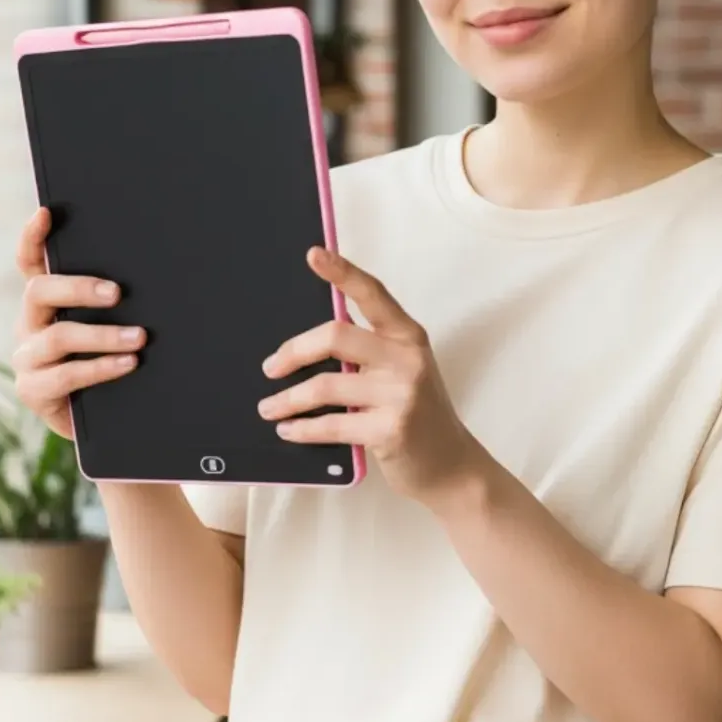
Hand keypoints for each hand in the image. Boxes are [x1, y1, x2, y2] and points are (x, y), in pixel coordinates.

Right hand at [11, 208, 146, 438]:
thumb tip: (161, 275)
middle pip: (39, 292)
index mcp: (46, 305)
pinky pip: (67, 374)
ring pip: (58, 336)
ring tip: (139, 337)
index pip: (30, 264)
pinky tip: (128, 363)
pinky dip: (101, 367)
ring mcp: (28, 358)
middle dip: (78, 288)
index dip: (33, 238)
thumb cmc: (112, 366)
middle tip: (117, 292)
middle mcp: (29, 326)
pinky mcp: (34, 391)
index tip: (47, 214)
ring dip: (102, 335)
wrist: (109, 423)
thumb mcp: (113, 331)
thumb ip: (117, 307)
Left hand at [258, 248, 479, 503]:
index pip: (373, 294)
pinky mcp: (389, 430)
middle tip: (271, 367)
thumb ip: (370, 354)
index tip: (313, 254)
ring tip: (270, 407)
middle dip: (293, 351)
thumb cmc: (419, 417)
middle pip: (335, 335)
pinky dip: (302, 429)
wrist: (451, 466)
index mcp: (408, 336)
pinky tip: (289, 430)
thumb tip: (311, 345)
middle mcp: (406, 358)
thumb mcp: (404, 374)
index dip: (342, 272)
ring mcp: (400, 394)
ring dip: (288, 399)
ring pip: (324, 386)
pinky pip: (330, 424)